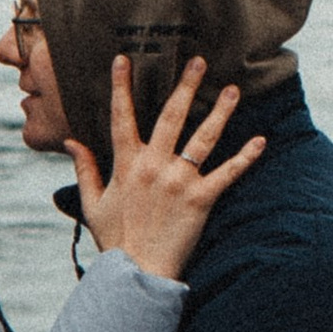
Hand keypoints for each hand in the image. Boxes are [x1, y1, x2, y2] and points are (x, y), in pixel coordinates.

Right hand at [71, 55, 265, 280]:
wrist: (137, 272)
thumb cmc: (115, 240)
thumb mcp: (92, 203)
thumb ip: (85, 169)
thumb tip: (71, 141)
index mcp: (126, 164)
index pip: (121, 117)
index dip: (121, 87)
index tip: (124, 59)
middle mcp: (153, 166)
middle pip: (171, 116)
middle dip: (185, 85)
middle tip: (198, 60)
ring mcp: (179, 181)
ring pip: (203, 138)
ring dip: (220, 112)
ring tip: (233, 89)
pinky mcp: (200, 199)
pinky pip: (227, 174)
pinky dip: (245, 158)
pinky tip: (261, 140)